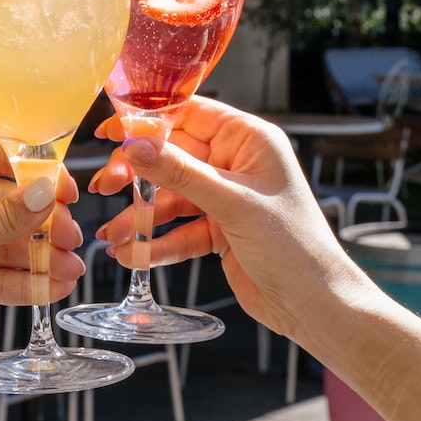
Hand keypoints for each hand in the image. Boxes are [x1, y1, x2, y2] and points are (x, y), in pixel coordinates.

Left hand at [0, 133, 83, 364]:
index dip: (36, 175)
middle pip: (7, 202)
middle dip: (41, 224)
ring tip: (71, 271)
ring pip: (5, 241)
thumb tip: (47, 192)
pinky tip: (51, 286)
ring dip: (38, 256)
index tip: (68, 192)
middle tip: (72, 239)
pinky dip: (22, 281)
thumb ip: (2, 217)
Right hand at [89, 97, 358, 337]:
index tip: (110, 131)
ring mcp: (226, 198)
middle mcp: (236, 164)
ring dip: (140, 216)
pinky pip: (178, 229)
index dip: (147, 121)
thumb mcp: (232, 205)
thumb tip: (134, 146)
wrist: (316, 306)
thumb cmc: (294, 246)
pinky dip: (155, 242)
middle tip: (104, 186)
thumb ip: (180, 173)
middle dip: (136, 175)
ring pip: (170, 197)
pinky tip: (131, 254)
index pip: (189, 115)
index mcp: (249, 140)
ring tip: (113, 235)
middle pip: (172, 157)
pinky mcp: (218, 230)